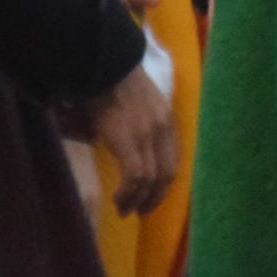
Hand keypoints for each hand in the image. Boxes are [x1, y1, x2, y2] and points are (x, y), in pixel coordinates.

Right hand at [85, 63, 177, 216]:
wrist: (104, 64)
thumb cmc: (114, 82)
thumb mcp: (138, 105)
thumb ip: (142, 127)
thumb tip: (132, 152)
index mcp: (167, 120)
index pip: (173, 161)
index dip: (163, 185)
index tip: (151, 197)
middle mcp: (162, 128)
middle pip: (166, 174)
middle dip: (154, 198)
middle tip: (139, 212)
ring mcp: (147, 134)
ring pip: (150, 180)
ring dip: (137, 200)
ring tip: (124, 210)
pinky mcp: (128, 139)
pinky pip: (134, 176)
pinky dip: (128, 193)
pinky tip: (118, 199)